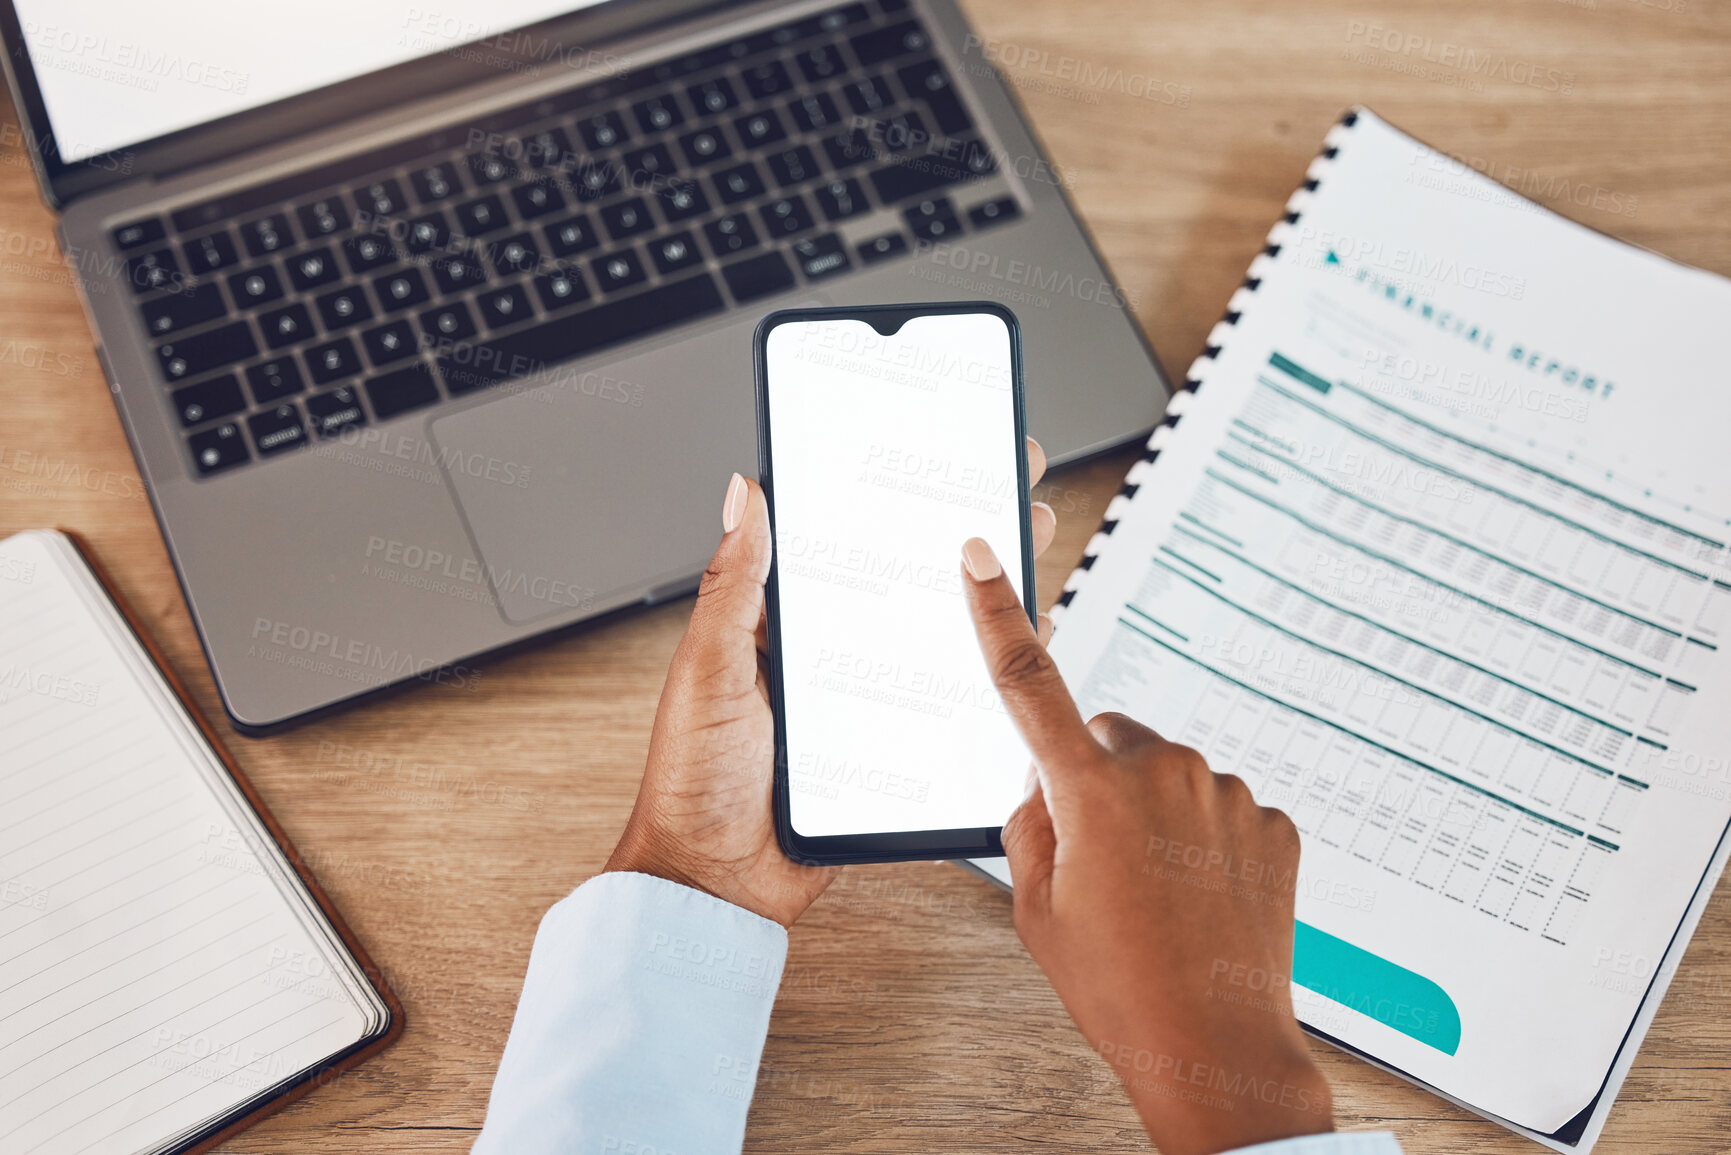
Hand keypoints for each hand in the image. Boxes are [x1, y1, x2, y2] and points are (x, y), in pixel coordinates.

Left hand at [606, 442, 1059, 927]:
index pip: (843, 539)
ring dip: (984, 593)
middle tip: (1006, 475)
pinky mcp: (892, 747)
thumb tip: (742, 494)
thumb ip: (733, 587)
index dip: (887, 492)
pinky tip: (1021, 648)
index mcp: (782, 623)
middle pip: (905, 577)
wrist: (717, 883)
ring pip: (938, 634)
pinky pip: (948, 703)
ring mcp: (865, 699)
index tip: (927, 444)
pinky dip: (987, 676)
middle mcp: (830, 653)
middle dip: (957, 527)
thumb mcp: (708, 670)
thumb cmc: (694, 780)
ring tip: (1030, 543)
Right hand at [960, 539, 1332, 1154]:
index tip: (981, 553)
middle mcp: (1164, 774)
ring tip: (1155, 893)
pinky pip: (1219, 805)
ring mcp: (1226, 794)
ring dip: (1154, 812)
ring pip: (1167, 774)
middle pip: (1109, 739)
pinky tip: (1199, 896)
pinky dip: (1204, 838)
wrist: (1215, 1048)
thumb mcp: (1035, 906)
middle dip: (1096, 778)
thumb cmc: (1116, 986)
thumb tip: (1049, 779)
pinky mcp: (1271, 821)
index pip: (1028, 684)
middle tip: (1100, 862)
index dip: (996, 613)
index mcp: (1091, 792)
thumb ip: (1030, 820)